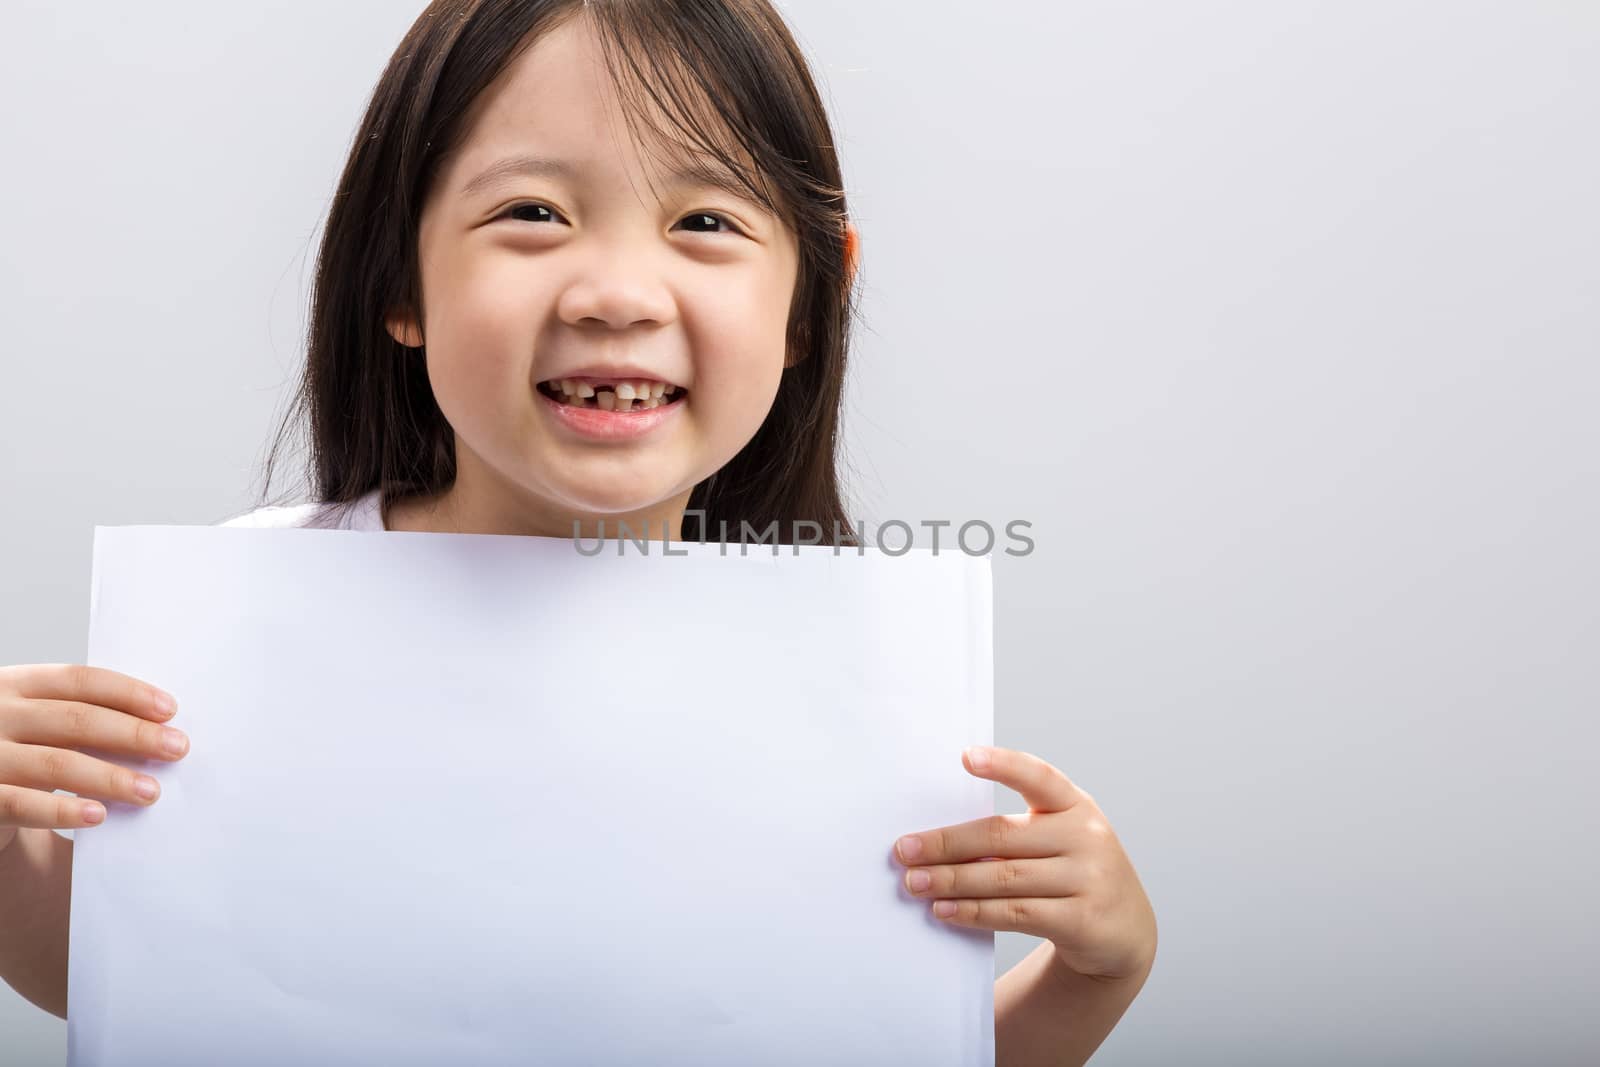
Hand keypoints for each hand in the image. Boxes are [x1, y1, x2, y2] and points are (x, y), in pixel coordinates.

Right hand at [0, 664, 189, 854]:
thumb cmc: (17, 752)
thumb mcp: (36, 723)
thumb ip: (78, 719)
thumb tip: (156, 729)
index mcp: (15, 685)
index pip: (78, 680)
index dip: (128, 693)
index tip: (169, 710)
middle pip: (75, 719)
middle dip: (133, 734)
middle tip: (177, 748)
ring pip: (55, 764)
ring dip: (111, 778)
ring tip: (150, 790)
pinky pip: (21, 804)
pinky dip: (63, 810)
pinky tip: (99, 815)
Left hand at [892, 745, 1156, 981]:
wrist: (1126, 930)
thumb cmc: (1075, 872)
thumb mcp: (1061, 839)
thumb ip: (1017, 832)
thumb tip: (939, 841)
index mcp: (1076, 805)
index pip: (1039, 776)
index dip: (1003, 765)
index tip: (965, 757)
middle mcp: (1085, 836)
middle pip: (1002, 836)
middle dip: (946, 844)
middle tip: (904, 850)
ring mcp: (1087, 879)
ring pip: (1003, 878)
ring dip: (951, 881)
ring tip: (915, 883)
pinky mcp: (1081, 920)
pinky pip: (1015, 914)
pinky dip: (974, 912)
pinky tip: (945, 911)